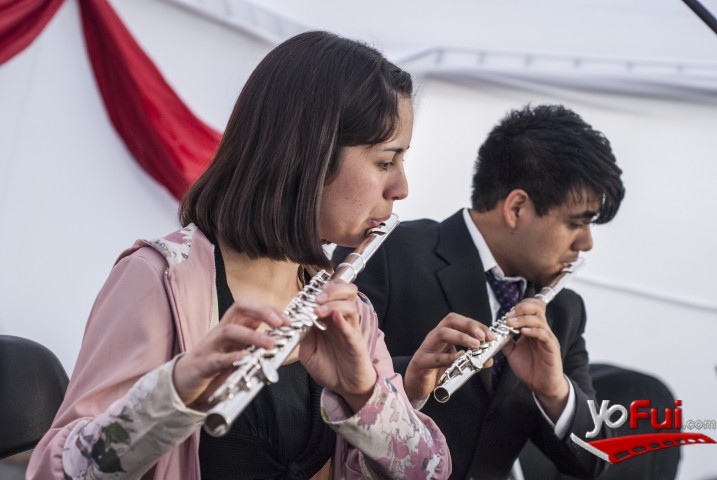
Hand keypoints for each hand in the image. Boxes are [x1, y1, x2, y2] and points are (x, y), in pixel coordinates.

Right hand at [172, 297, 289, 406]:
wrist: (183, 380)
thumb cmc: (213, 362)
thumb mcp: (235, 349)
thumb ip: (252, 342)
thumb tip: (279, 340)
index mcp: (231, 325)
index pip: (251, 307)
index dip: (270, 309)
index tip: (288, 320)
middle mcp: (221, 331)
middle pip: (239, 307)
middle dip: (262, 311)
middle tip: (281, 323)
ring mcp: (211, 345)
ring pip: (230, 330)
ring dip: (252, 335)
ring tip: (270, 344)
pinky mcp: (203, 364)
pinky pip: (218, 358)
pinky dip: (232, 357)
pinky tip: (246, 358)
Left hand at [299, 280, 376, 412]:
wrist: (344, 387)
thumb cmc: (328, 368)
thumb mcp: (307, 351)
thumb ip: (303, 335)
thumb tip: (298, 319)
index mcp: (329, 319)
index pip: (332, 292)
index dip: (322, 288)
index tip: (308, 294)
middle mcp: (341, 320)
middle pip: (346, 292)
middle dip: (332, 289)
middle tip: (318, 298)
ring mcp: (350, 330)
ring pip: (350, 306)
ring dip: (334, 303)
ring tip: (320, 310)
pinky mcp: (356, 343)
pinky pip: (352, 328)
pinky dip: (343, 320)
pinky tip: (335, 317)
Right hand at [404, 313, 493, 400]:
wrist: (415, 383)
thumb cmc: (435, 369)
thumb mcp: (455, 362)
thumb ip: (471, 359)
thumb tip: (489, 359)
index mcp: (443, 334)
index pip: (459, 321)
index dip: (475, 324)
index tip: (490, 335)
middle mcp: (434, 337)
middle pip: (450, 321)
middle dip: (469, 326)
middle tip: (483, 336)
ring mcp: (427, 348)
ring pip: (441, 334)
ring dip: (461, 337)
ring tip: (475, 344)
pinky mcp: (421, 363)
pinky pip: (434, 358)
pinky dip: (449, 357)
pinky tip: (460, 358)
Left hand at [502, 298, 568, 420]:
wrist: (541, 386)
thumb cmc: (529, 368)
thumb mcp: (512, 352)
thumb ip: (505, 341)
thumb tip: (494, 333)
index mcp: (533, 329)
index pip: (531, 307)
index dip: (519, 306)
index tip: (506, 315)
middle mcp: (541, 330)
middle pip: (537, 307)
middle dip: (521, 307)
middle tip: (508, 315)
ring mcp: (548, 338)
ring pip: (539, 319)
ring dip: (522, 319)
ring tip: (511, 323)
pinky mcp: (552, 347)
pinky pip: (544, 334)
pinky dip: (532, 331)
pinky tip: (523, 332)